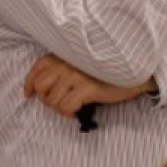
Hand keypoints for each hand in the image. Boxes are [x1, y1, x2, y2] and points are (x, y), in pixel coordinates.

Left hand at [25, 54, 147, 118]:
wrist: (137, 69)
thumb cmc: (109, 67)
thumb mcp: (84, 61)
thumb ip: (66, 65)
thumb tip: (46, 83)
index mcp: (65, 53)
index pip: (37, 68)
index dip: (29, 84)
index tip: (29, 94)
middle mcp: (68, 62)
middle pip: (40, 87)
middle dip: (46, 98)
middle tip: (59, 102)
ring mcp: (77, 75)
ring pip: (53, 100)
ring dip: (60, 108)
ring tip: (72, 106)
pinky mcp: (87, 88)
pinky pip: (66, 107)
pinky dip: (69, 113)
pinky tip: (78, 111)